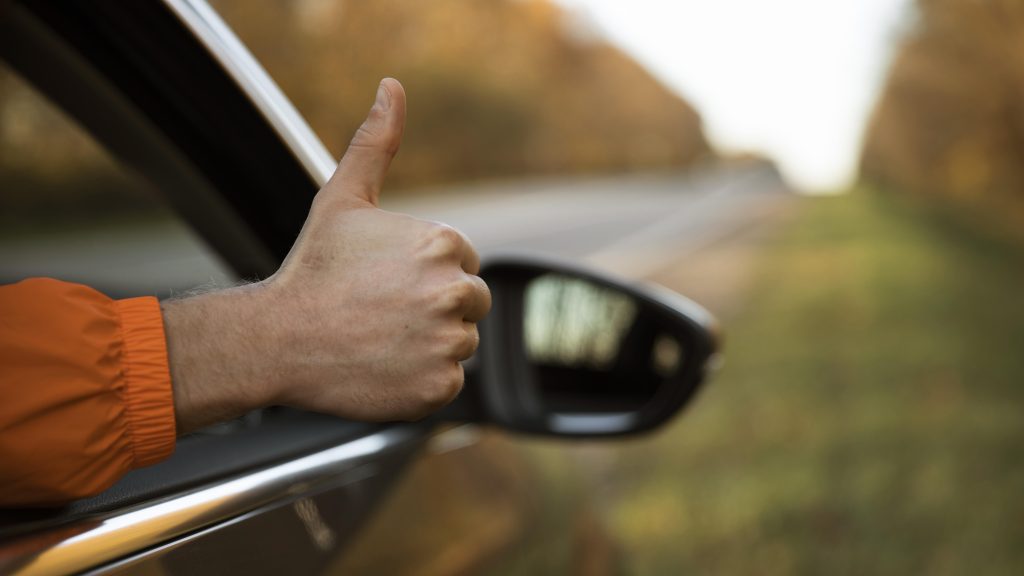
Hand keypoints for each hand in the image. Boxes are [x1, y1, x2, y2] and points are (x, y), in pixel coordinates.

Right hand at [163, 78, 490, 432]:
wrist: (277, 338)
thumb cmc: (313, 268)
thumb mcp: (343, 199)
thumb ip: (377, 143)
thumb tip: (392, 88)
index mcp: (443, 245)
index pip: (463, 264)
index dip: (425, 274)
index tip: (387, 283)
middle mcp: (454, 292)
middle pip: (470, 304)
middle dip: (435, 307)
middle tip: (383, 314)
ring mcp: (448, 343)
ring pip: (460, 343)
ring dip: (429, 344)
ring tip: (380, 339)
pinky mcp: (439, 388)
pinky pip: (448, 382)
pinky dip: (421, 380)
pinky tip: (383, 366)